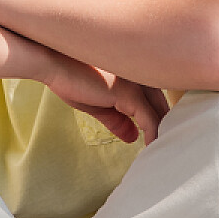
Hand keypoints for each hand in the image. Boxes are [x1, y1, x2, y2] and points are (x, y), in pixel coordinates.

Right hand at [39, 52, 168, 143]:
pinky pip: (150, 120)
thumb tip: (132, 138)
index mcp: (135, 72)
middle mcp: (141, 74)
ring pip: (161, 114)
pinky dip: (153, 137)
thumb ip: (117, 120)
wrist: (52, 63)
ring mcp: (137, 82)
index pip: (157, 99)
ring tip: (161, 154)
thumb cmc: (70, 77)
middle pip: (164, 106)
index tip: (161, 137)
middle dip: (166, 128)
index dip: (161, 119)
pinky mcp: (129, 93)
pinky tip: (151, 149)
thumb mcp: (98, 105)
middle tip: (166, 148)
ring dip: (162, 134)